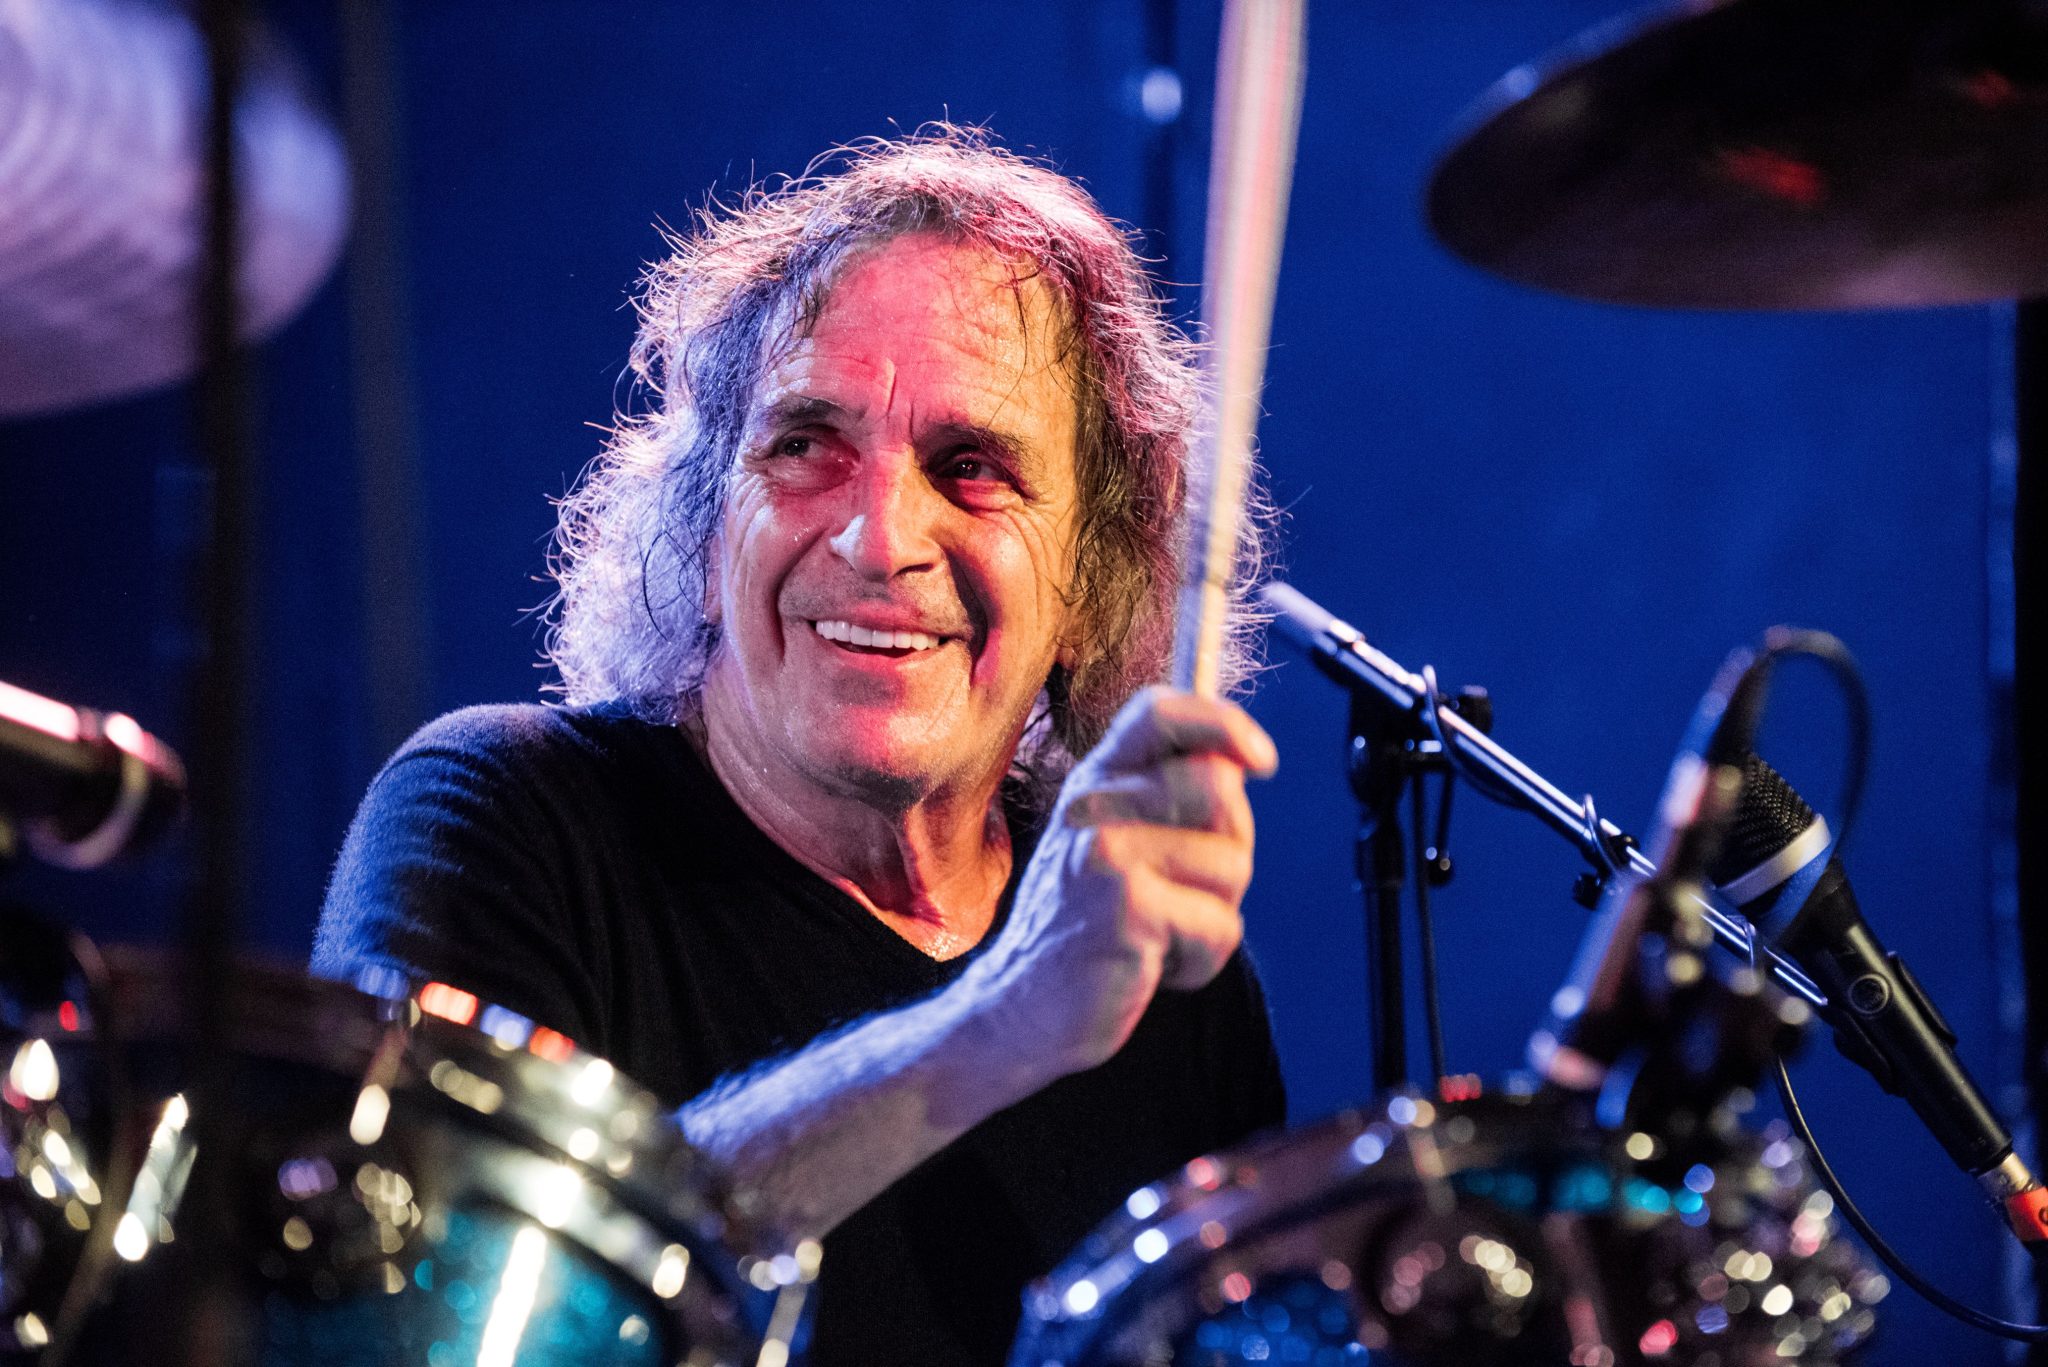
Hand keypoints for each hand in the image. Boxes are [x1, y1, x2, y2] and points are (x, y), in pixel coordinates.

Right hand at [958, 686, 1278, 1083]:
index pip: (1159, 712)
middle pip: (1220, 788)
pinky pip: (1221, 926)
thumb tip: (1245, 761)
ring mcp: (1108, 853)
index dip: (1223, 723)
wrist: (1019, 1011)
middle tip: (1185, 891)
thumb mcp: (1116, 846)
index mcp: (1095, 782)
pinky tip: (1149, 966)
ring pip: (1232, 865)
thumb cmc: (1083, 929)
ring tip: (1157, 934)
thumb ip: (1171, 801)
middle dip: (1231, 848)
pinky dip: (1199, 961)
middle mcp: (1095, 805)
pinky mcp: (1128, 907)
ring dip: (1213, 915)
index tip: (1263, 760)